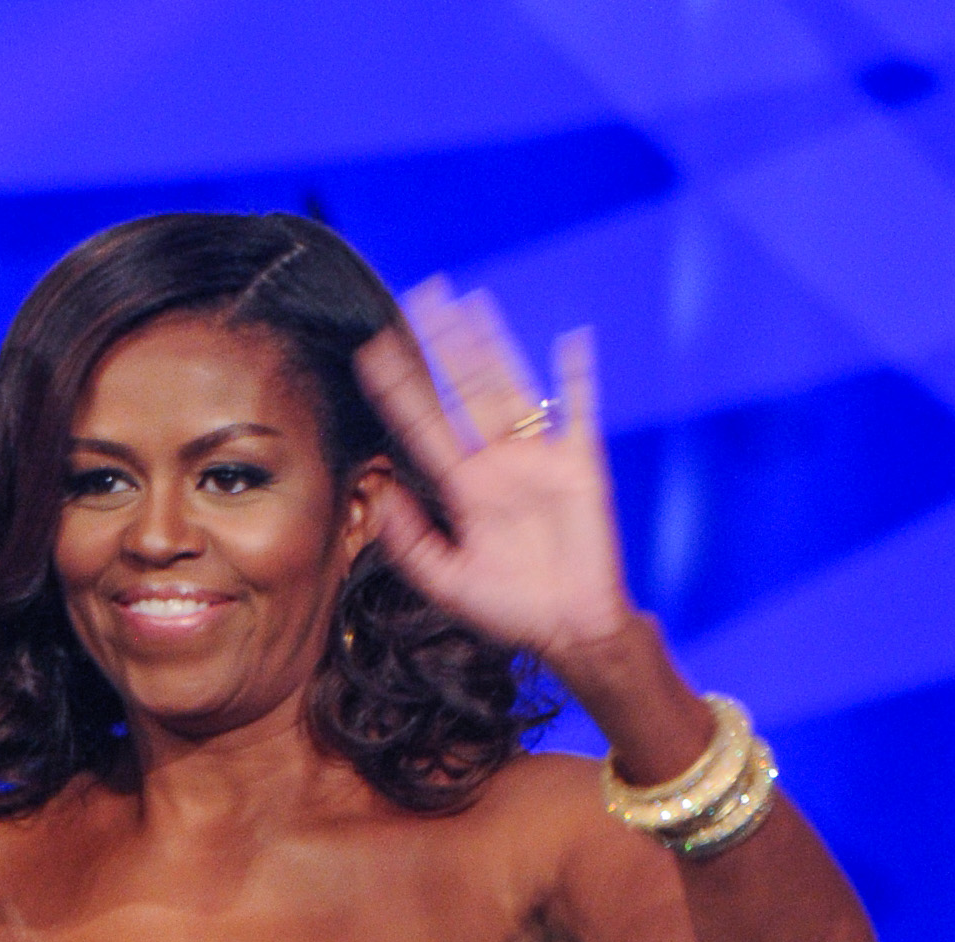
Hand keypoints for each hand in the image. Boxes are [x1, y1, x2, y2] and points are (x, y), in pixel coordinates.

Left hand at [351, 278, 638, 664]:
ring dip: (491, 346)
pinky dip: (580, 378)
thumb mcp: (445, 581)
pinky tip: (573, 340)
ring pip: (510, 388)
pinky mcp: (582, 464)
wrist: (570, 629)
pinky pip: (581, 411)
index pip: (424, 425)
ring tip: (470, 304)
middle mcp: (497, 463)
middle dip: (441, 346)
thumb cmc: (509, 609)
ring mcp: (539, 458)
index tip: (372, 351)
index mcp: (463, 488)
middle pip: (463, 391)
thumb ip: (410, 541)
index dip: (399, 388)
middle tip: (420, 299)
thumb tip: (381, 492)